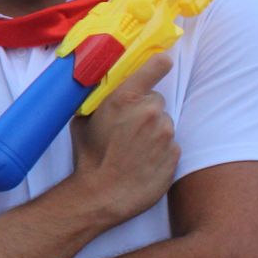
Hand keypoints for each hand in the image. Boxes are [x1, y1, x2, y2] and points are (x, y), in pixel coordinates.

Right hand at [67, 54, 177, 224]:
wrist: (102, 195)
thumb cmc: (89, 159)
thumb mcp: (82, 122)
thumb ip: (98, 103)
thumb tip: (102, 91)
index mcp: (124, 99)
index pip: (155, 67)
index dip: (158, 64)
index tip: (162, 62)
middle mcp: (149, 112)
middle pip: (156, 100)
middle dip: (144, 109)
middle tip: (128, 127)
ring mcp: (165, 133)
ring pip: (164, 123)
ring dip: (153, 131)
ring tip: (134, 149)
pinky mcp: (174, 153)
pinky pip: (170, 145)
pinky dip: (160, 151)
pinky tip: (143, 161)